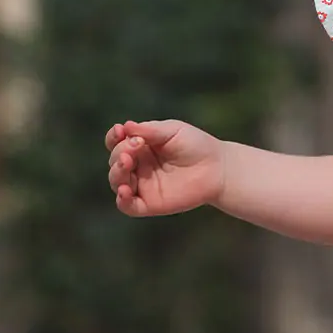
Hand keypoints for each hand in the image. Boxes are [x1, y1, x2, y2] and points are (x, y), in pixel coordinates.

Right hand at [105, 119, 224, 216]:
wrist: (219, 168)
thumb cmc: (197, 146)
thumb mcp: (173, 130)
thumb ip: (149, 130)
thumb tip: (126, 126)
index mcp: (141, 147)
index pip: (116, 143)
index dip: (113, 137)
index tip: (120, 131)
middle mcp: (138, 166)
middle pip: (115, 160)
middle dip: (120, 151)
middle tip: (136, 145)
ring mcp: (143, 185)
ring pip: (117, 182)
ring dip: (117, 172)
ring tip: (127, 162)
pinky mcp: (150, 203)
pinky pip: (128, 206)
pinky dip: (122, 199)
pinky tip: (124, 190)